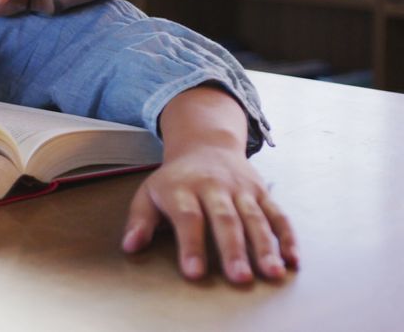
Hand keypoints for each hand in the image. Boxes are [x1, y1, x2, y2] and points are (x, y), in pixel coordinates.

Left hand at [121, 147, 298, 282]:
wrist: (205, 144)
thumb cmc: (174, 179)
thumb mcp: (148, 193)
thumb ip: (139, 220)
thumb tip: (130, 247)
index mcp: (182, 188)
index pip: (188, 217)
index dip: (191, 245)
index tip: (194, 273)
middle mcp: (214, 187)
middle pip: (225, 219)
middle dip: (233, 250)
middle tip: (239, 278)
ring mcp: (241, 189)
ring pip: (255, 217)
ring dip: (265, 246)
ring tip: (272, 273)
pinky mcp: (262, 192)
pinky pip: (277, 214)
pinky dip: (288, 237)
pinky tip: (293, 259)